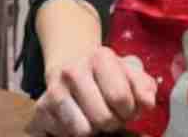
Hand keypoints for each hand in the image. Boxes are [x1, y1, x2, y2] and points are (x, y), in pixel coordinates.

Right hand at [26, 48, 155, 136]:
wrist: (70, 64)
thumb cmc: (107, 72)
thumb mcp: (129, 71)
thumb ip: (144, 86)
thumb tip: (147, 104)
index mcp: (100, 58)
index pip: (120, 97)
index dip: (130, 110)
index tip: (129, 109)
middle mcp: (73, 71)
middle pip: (102, 118)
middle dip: (114, 123)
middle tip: (114, 117)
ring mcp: (53, 91)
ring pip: (82, 131)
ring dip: (94, 130)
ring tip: (96, 119)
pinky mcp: (39, 111)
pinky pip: (64, 136)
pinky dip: (75, 133)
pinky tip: (79, 120)